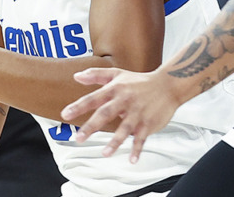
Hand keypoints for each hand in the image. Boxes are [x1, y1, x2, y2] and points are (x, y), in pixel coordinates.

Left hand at [60, 67, 182, 162]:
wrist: (168, 84)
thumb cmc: (140, 81)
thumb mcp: (118, 74)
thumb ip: (96, 74)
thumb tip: (76, 76)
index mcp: (115, 90)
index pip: (94, 98)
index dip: (79, 106)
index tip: (65, 114)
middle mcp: (125, 101)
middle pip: (106, 113)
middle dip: (92, 126)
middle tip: (79, 138)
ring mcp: (137, 113)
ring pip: (125, 128)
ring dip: (115, 141)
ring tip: (105, 153)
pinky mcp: (148, 123)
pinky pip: (142, 138)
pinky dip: (137, 149)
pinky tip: (131, 159)